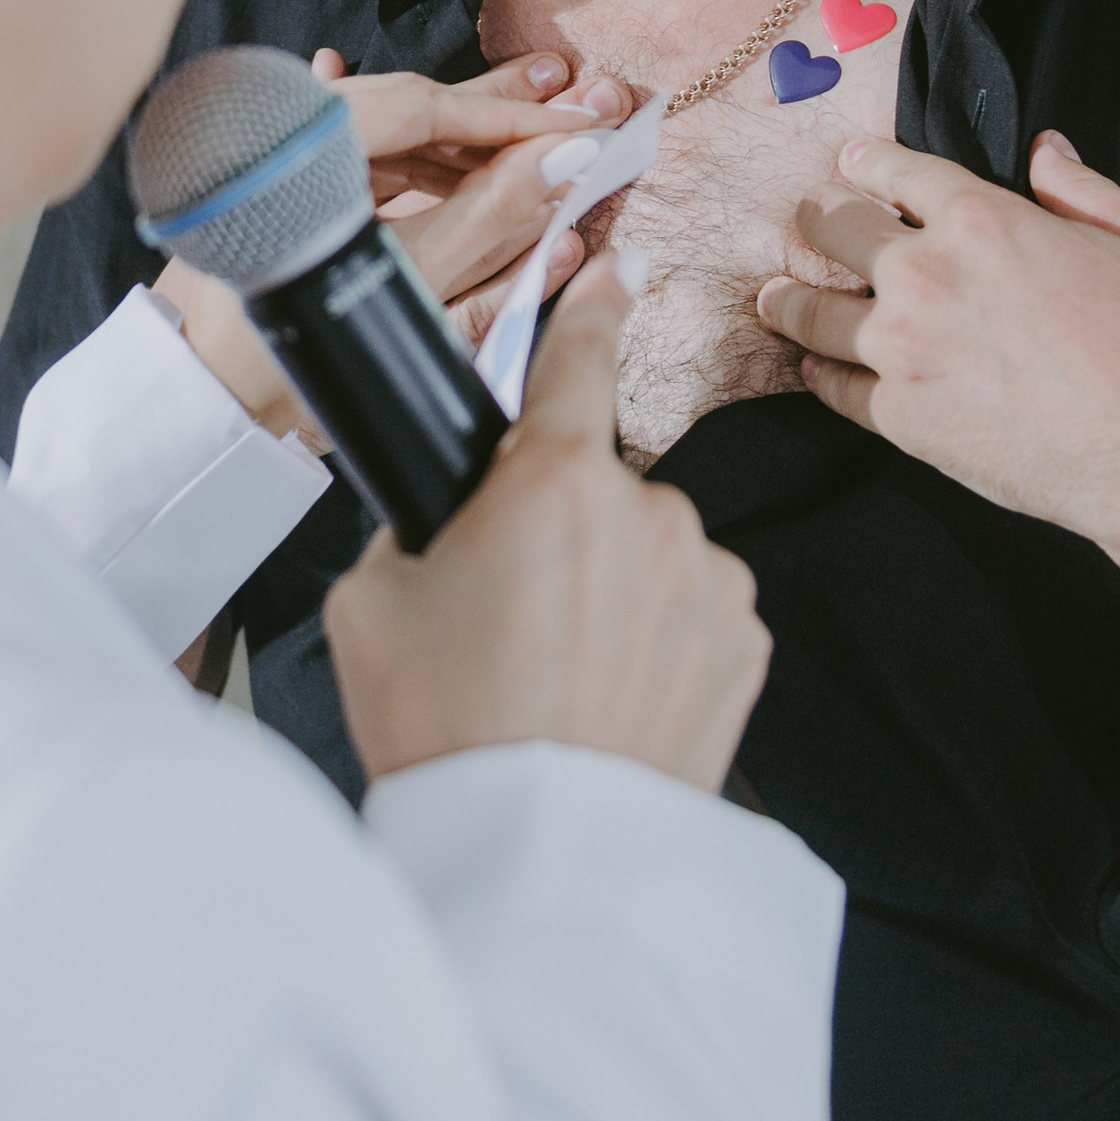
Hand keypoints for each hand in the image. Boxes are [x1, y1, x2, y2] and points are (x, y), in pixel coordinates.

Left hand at [160, 51, 630, 439]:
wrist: (202, 406)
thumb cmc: (288, 353)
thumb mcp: (408, 284)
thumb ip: (489, 218)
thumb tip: (561, 163)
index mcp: (303, 140)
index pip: (427, 105)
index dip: (513, 116)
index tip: (579, 126)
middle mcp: (285, 133)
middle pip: (413, 107)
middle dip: (500, 109)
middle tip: (577, 99)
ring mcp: (279, 161)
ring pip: (393, 135)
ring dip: (466, 140)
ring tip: (536, 142)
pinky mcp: (283, 194)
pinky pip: (366, 160)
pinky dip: (422, 163)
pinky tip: (463, 157)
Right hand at [326, 258, 769, 790]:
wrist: (536, 857)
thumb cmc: (448, 729)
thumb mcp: (374, 602)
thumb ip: (410, 525)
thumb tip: (440, 515)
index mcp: (554, 482)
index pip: (578, 357)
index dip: (589, 305)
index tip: (612, 263)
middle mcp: (651, 514)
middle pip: (600, 485)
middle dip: (561, 528)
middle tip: (506, 616)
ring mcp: (709, 581)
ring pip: (651, 551)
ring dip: (614, 587)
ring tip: (557, 676)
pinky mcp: (746, 645)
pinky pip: (693, 610)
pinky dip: (657, 638)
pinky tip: (609, 698)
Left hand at [754, 129, 1119, 576]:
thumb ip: (1085, 190)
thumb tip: (1045, 150)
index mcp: (984, 218)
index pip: (896, 172)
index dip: (864, 163)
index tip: (846, 165)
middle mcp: (927, 273)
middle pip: (837, 232)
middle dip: (817, 222)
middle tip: (802, 224)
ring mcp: (904, 348)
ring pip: (812, 312)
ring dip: (788, 300)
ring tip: (771, 298)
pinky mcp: (901, 418)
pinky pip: (835, 388)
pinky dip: (819, 373)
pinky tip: (810, 368)